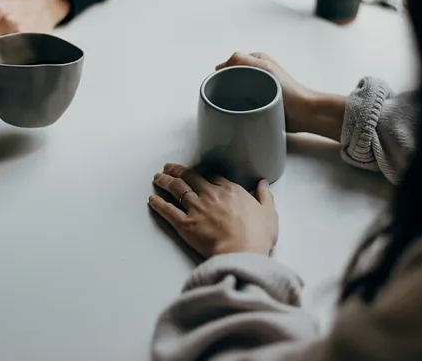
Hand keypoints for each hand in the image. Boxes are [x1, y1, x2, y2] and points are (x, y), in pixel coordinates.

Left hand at [149, 163, 277, 257]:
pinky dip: (158, 204)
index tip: (197, 170)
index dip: (202, 172)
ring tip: (158, 177)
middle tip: (169, 167)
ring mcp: (196, 208)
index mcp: (230, 190)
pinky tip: (152, 199)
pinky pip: (168, 210)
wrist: (241, 253)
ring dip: (165, 181)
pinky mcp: (185, 224)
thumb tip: (263, 184)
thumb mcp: (269, 213)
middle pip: (190, 177)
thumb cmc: (257, 236)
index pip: (212, 175)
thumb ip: (265, 196)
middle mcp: (210, 195)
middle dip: (178, 170)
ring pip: (177, 189)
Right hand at [217, 52, 346, 139]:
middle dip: (225, 86)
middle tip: (225, 97)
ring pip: (235, 92)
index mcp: (257, 60)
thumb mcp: (264, 68)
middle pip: (231, 78)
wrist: (303, 113)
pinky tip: (237, 113)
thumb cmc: (288, 90)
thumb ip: (242, 60)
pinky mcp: (259, 103)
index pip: (230, 63)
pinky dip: (237, 107)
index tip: (220, 84)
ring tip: (232, 106)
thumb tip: (220, 66)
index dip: (223, 73)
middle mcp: (256, 73)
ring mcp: (257, 88)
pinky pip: (242, 104)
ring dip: (231, 99)